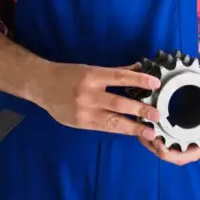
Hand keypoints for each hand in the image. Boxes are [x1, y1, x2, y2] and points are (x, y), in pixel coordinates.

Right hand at [33, 63, 162, 136]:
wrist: (41, 85)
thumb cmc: (68, 74)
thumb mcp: (90, 69)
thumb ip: (114, 72)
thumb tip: (138, 67)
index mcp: (91, 75)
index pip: (119, 77)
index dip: (138, 80)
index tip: (155, 84)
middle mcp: (88, 94)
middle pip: (118, 103)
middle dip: (140, 110)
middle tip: (158, 115)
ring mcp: (84, 111)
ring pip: (113, 121)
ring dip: (133, 127)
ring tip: (149, 131)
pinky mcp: (81, 123)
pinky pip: (104, 128)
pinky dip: (119, 130)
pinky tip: (132, 132)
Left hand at [138, 92, 199, 165]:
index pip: (181, 157)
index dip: (166, 153)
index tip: (156, 141)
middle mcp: (191, 147)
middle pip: (167, 155)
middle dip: (153, 147)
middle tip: (142, 133)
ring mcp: (183, 141)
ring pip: (162, 147)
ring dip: (149, 141)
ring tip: (139, 128)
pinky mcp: (178, 133)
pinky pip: (163, 138)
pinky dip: (152, 133)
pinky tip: (144, 123)